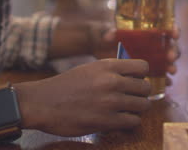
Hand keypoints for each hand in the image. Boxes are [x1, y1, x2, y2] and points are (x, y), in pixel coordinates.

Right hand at [15, 59, 150, 136]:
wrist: (42, 103)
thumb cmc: (66, 86)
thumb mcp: (90, 69)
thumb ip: (112, 71)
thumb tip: (135, 77)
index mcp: (108, 66)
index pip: (143, 67)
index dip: (141, 76)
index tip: (135, 81)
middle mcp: (112, 81)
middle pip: (146, 88)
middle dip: (140, 94)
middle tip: (131, 99)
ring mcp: (110, 102)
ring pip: (143, 106)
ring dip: (137, 109)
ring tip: (127, 110)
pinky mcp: (106, 121)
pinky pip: (133, 121)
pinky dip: (129, 122)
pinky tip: (120, 120)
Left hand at [91, 23, 180, 85]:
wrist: (102, 51)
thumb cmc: (108, 37)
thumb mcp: (110, 33)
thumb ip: (110, 33)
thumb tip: (109, 35)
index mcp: (149, 32)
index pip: (167, 29)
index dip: (174, 30)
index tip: (175, 35)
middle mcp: (155, 45)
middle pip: (170, 47)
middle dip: (174, 51)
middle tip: (170, 57)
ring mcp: (153, 58)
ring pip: (168, 62)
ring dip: (171, 66)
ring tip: (171, 71)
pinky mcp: (149, 71)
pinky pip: (161, 76)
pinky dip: (165, 79)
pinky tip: (167, 83)